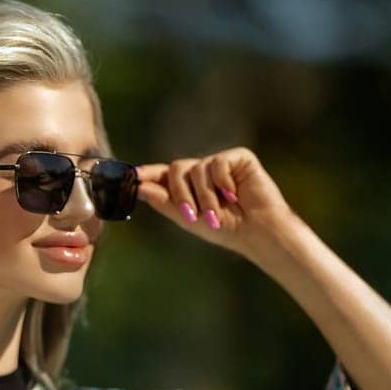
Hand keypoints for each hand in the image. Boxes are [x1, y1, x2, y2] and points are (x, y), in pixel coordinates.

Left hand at [135, 146, 298, 254]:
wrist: (258, 232)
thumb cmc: (225, 229)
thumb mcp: (188, 218)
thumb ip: (164, 202)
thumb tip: (140, 187)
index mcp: (189, 185)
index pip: (164, 173)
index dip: (148, 173)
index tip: (132, 175)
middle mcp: (202, 171)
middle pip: (177, 168)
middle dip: (181, 194)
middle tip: (193, 215)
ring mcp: (220, 162)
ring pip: (197, 168)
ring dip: (205, 196)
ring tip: (219, 213)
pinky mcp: (238, 157)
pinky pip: (218, 163)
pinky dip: (223, 183)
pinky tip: (235, 196)